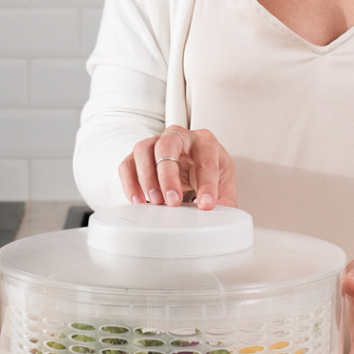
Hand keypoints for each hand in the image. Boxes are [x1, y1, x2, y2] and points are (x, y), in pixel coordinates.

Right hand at [119, 126, 237, 210]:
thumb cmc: (207, 167)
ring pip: (143, 149)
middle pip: (168, 144)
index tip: (206, 205)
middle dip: (169, 174)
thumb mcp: (223, 181)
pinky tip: (138, 201)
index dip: (206, 184)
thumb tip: (226, 217)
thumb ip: (225, 198)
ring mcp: (156, 142)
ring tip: (154, 201)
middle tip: (173, 201)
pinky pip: (127, 164)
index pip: (206, 158)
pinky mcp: (139, 156)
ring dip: (147, 177)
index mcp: (205, 141)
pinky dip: (130, 183)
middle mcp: (179, 136)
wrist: (191, 159)